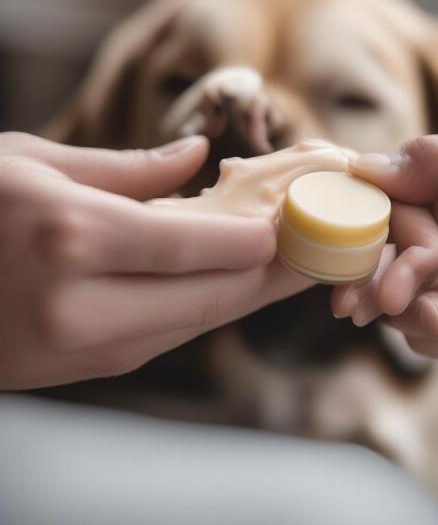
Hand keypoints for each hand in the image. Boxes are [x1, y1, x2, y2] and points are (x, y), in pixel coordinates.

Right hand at [0, 133, 309, 388]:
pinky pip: (168, 333)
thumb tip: (195, 158)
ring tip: (287, 266)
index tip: (301, 223)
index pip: (205, 246)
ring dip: (248, 294)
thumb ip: (127, 169)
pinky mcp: (86, 366)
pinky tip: (227, 282)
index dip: (263, 237)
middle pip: (218, 294)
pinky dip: (207, 307)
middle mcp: (86, 304)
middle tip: (317, 252)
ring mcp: (86, 348)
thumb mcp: (33, 165)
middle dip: (273, 274)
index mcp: (76, 238)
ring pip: (199, 322)